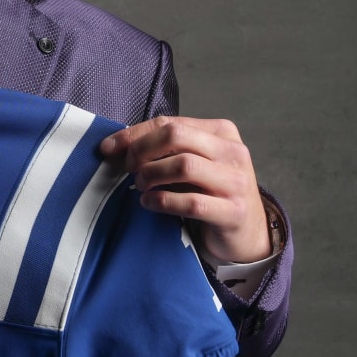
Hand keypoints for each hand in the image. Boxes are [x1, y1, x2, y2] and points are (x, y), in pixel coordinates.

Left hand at [99, 116, 272, 263]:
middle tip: (128, 169)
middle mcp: (233, 151)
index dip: (134, 134)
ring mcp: (236, 181)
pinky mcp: (233, 212)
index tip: (108, 148)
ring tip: (140, 186)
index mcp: (222, 132)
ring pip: (184, 165)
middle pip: (176, 136)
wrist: (247, 233)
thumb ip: (167, 150)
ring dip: (152, 175)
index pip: (170, 122)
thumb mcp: (194, 165)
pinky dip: (163, 202)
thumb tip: (118, 146)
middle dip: (142, 151)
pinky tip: (149, 203)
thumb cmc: (212, 194)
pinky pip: (191, 202)